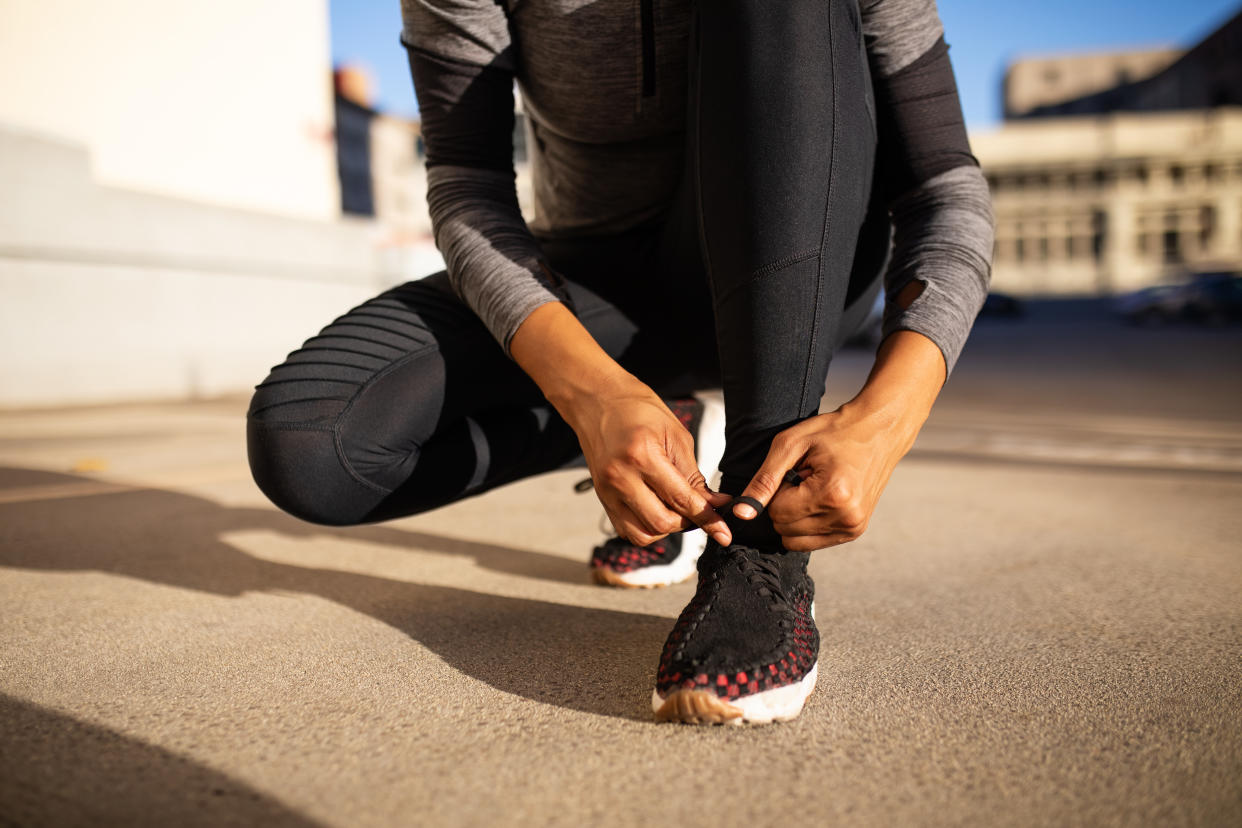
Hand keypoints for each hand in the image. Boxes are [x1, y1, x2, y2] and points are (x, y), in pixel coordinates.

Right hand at [567, 377, 732, 547]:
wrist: (599, 401)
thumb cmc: (638, 410)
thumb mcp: (676, 436)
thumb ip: (693, 476)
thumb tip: (712, 505)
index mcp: (642, 456)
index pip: (681, 499)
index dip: (707, 518)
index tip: (723, 531)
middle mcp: (620, 477)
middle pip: (662, 523)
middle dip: (687, 522)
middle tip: (698, 509)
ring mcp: (607, 491)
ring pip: (643, 534)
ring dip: (666, 528)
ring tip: (675, 509)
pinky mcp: (602, 498)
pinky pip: (627, 530)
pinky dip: (646, 528)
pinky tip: (656, 510)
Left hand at [732, 330, 945, 550]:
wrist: (879, 430)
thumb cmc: (834, 431)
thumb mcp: (791, 445)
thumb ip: (764, 480)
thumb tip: (741, 513)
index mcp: (831, 495)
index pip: (777, 513)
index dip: (777, 491)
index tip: (795, 471)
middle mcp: (846, 518)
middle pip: (785, 529)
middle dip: (785, 504)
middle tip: (805, 477)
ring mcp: (853, 528)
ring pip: (796, 540)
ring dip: (796, 515)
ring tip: (814, 487)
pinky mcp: (855, 531)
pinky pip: (813, 542)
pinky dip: (808, 523)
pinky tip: (821, 498)